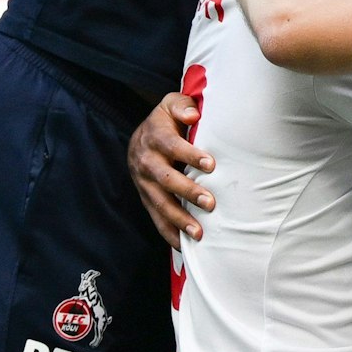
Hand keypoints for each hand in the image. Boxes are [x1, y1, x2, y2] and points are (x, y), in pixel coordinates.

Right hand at [129, 93, 214, 248]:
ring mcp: (143, 183)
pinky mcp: (145, 198)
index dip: (189, 155)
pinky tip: (184, 247)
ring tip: (199, 233)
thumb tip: (193, 116)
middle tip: (210, 202)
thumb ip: (183, 106)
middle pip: (166, 179)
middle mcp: (146, 162)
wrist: (140, 136)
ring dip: (178, 219)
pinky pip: (155, 218)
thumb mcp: (172, 104)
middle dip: (188, 191)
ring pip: (159, 203)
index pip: (172, 146)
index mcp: (154, 138)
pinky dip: (168, 233)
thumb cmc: (166, 120)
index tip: (210, 164)